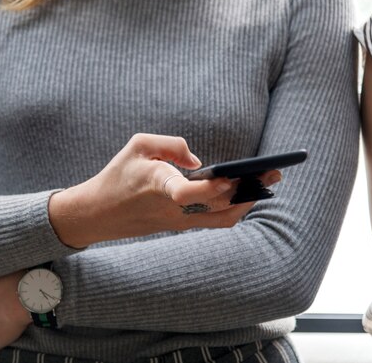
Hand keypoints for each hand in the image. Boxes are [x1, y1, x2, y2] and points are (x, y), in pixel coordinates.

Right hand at [49, 133, 280, 247]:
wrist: (98, 213)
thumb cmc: (117, 175)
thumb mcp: (137, 145)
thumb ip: (171, 145)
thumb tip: (199, 160)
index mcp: (157, 185)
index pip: (189, 192)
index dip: (215, 187)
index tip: (234, 175)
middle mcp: (172, 208)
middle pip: (218, 207)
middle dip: (248, 190)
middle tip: (273, 173)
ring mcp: (178, 221)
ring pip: (222, 219)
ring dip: (246, 202)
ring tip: (265, 183)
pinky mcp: (179, 226)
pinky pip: (214, 222)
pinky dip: (233, 209)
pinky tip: (245, 195)